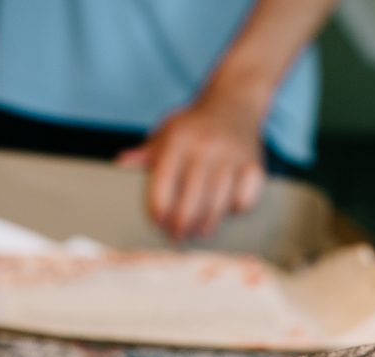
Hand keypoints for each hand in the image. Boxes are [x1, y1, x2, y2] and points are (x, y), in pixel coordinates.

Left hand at [117, 87, 268, 240]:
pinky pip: (243, 201)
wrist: (234, 103)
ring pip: (217, 206)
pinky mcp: (253, 166)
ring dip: (204, 225)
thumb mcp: (167, 130)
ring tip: (196, 232)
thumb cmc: (194, 124)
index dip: (158, 210)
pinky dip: (233, 212)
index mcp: (179, 140)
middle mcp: (206, 148)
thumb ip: (146, 152)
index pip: (164, 185)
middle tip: (176, 236)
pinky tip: (223, 212)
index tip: (157, 223)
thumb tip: (121, 163)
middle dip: (181, 226)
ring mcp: (232, 158)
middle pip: (191, 202)